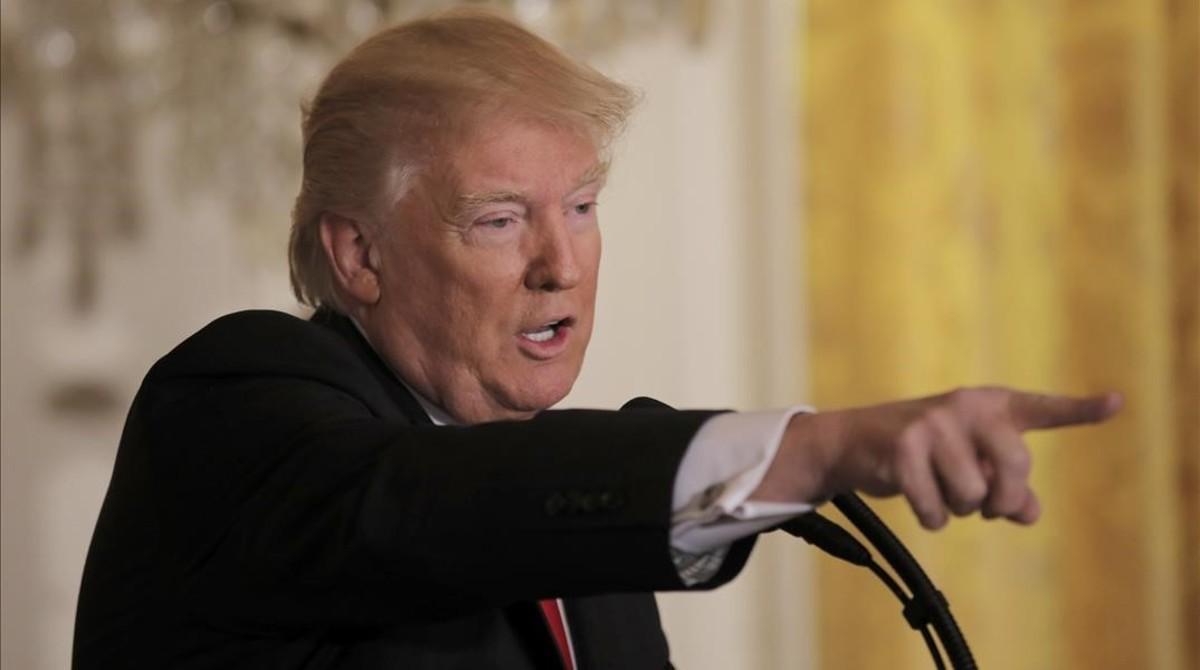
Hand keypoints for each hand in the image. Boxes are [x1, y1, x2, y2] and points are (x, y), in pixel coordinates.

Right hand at [754, 387, 1122, 528]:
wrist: (852, 442)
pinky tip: (920, 501)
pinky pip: (937, 508)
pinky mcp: (903, 446)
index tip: (1116, 404)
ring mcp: (934, 423)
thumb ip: (1007, 488)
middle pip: (1015, 469)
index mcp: (990, 406)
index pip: (1042, 410)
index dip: (1080, 409)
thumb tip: (1029, 513)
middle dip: (1001, 501)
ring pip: (974, 495)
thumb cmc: (924, 454)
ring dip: (959, 509)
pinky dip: (932, 518)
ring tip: (940, 492)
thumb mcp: (969, 465)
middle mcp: (967, 406)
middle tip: (986, 506)